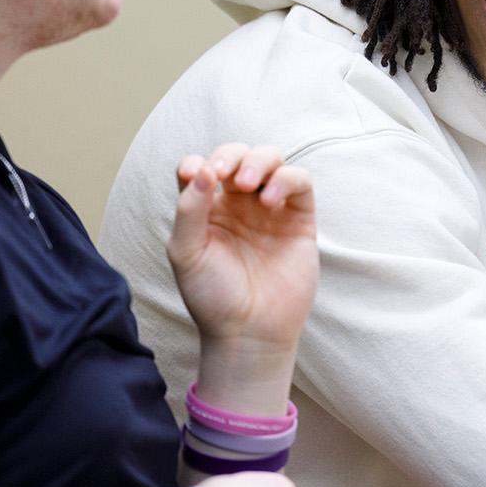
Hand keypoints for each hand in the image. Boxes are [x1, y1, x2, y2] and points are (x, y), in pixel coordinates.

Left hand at [166, 144, 316, 349]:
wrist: (249, 331)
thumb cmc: (212, 296)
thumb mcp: (186, 253)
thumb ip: (189, 210)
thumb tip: (202, 169)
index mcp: (206, 209)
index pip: (200, 167)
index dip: (196, 162)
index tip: (192, 174)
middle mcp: (238, 204)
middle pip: (237, 155)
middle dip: (230, 155)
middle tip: (224, 173)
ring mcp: (271, 209)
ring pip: (270, 160)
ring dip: (258, 161)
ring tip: (248, 184)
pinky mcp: (299, 218)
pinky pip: (300, 181)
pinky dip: (286, 180)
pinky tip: (270, 201)